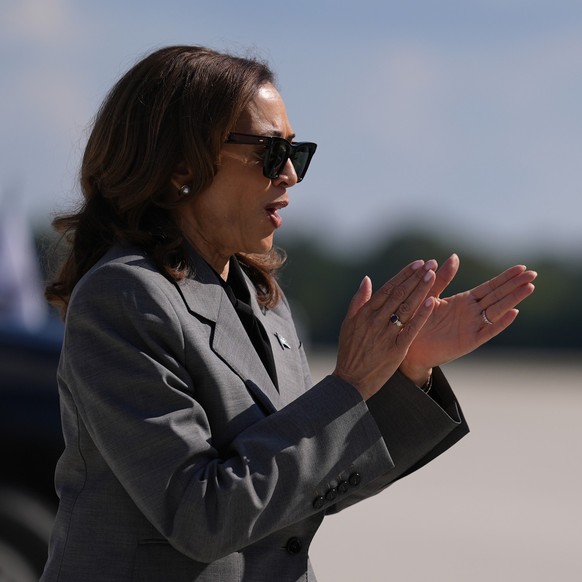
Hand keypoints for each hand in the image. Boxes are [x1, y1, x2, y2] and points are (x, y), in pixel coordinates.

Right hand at [333, 260, 436, 399]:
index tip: (418, 264)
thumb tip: (367, 279)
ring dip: (421, 290)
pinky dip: (422, 314)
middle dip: (416, 277)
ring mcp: (386, 334)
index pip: (388, 288)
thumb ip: (358, 301)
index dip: (404, 275)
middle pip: (399, 294)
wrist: (351, 380)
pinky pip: (412, 328)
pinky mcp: (396, 348)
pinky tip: (432, 302)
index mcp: (364, 313)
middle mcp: (375, 320)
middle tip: (430, 264)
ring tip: (433, 275)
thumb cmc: (349, 351)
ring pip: (407, 307)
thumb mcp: (348, 324)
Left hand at [400, 254, 536, 375]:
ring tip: (529, 287)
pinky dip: (500, 323)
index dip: (505, 277)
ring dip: (513, 299)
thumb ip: (442, 278)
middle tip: (533, 274)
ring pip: (497, 310)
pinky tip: (513, 313)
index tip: (522, 267)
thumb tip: (454, 256)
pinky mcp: (468, 341)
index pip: (490, 287)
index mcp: (464, 300)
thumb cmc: (417, 320)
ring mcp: (472, 327)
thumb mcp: (429, 294)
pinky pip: (487, 331)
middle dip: (515, 285)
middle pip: (498, 296)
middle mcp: (472, 312)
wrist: (408, 345)